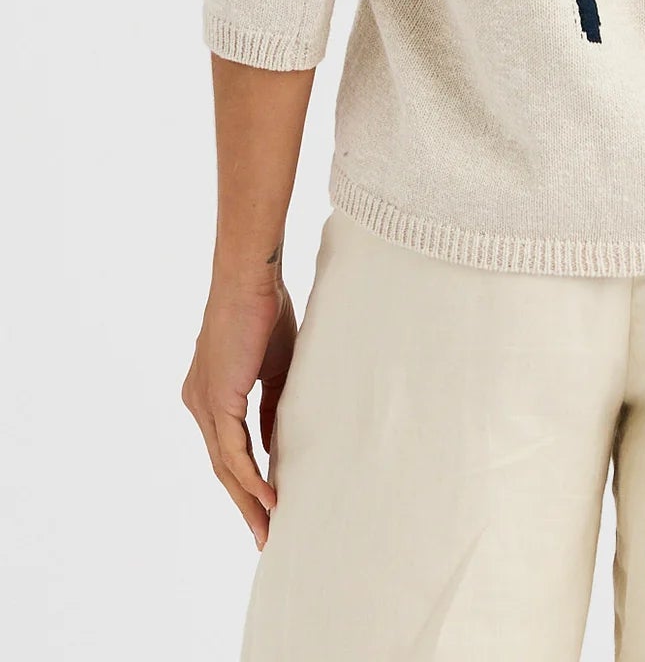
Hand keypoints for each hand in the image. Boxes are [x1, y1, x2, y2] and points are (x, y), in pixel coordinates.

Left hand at [182, 278, 296, 548]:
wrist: (252, 278)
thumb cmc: (264, 311)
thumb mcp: (272, 369)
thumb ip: (271, 407)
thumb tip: (275, 443)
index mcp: (209, 393)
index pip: (227, 448)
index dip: (246, 479)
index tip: (267, 505)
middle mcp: (198, 403)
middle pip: (222, 466)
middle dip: (244, 503)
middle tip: (265, 535)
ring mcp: (203, 404)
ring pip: (225, 466)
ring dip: (248, 500)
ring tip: (268, 528)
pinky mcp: (216, 401)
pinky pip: (232, 451)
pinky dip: (250, 477)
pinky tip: (268, 497)